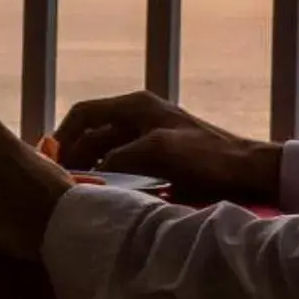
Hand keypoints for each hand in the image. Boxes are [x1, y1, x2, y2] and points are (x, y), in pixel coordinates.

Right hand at [51, 90, 279, 204]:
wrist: (248, 169)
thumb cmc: (207, 156)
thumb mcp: (158, 152)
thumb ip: (120, 157)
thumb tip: (94, 172)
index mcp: (136, 105)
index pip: (84, 114)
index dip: (63, 136)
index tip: (50, 161)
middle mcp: (139, 115)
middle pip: (92, 133)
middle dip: (74, 155)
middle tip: (60, 182)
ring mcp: (150, 135)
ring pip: (106, 150)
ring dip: (91, 167)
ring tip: (78, 190)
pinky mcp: (160, 155)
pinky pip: (123, 163)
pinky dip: (110, 175)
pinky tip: (106, 193)